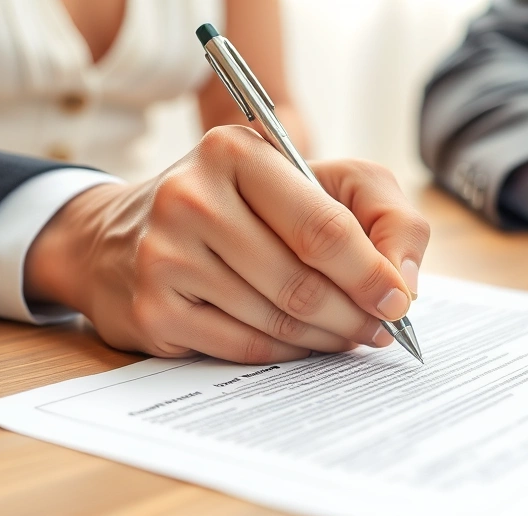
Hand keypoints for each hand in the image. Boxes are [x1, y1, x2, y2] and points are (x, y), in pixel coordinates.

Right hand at [25, 126, 429, 362]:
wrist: (122, 236)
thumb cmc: (239, 206)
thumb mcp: (313, 181)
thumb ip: (380, 212)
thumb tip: (405, 283)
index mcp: (236, 152)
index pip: (323, 227)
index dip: (371, 273)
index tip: (400, 302)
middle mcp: (192, 197)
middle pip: (301, 282)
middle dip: (354, 314)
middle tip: (380, 329)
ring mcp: (166, 255)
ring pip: (277, 319)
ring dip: (325, 337)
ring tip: (346, 334)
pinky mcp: (153, 309)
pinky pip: (245, 347)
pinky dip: (287, 352)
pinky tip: (303, 343)